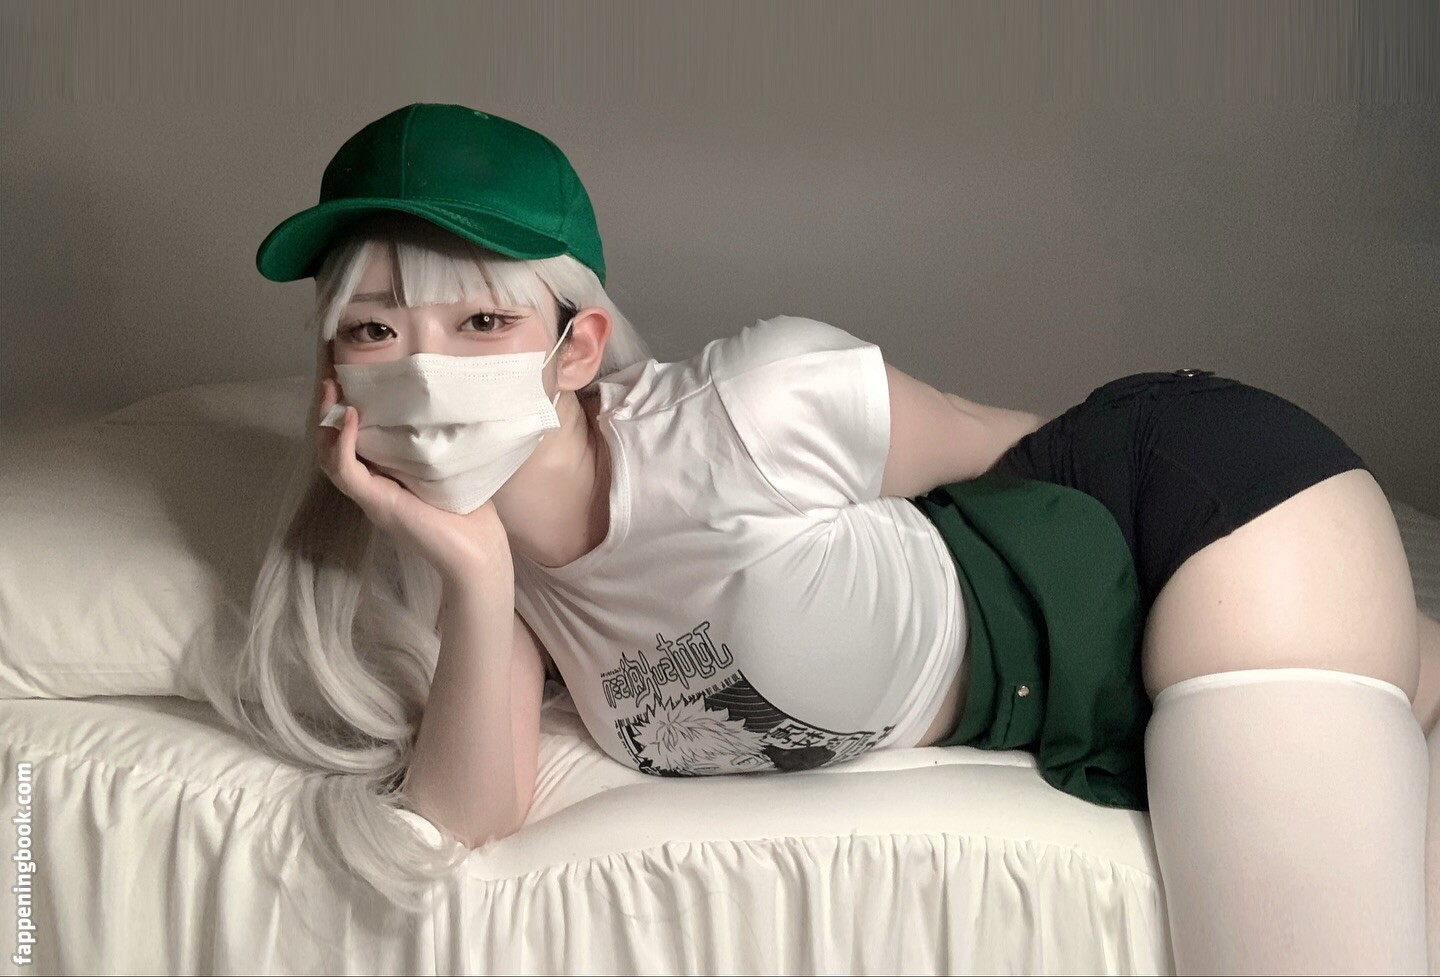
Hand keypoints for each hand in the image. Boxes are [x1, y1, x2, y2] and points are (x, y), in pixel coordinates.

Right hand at [313, 376, 512, 581]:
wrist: (476, 552)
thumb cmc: (469, 515)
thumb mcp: (447, 469)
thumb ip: (434, 447)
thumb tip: (442, 410)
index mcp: (384, 481)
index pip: (350, 447)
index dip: (343, 417)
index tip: (346, 384)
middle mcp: (372, 488)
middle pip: (332, 449)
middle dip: (328, 414)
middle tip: (330, 381)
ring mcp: (371, 497)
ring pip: (330, 459)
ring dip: (328, 422)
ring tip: (332, 390)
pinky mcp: (376, 503)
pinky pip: (346, 470)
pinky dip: (344, 443)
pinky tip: (351, 417)